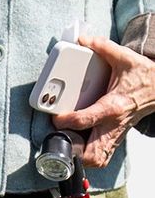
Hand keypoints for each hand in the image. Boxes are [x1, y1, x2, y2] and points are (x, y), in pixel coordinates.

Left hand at [50, 35, 154, 167]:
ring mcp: (115, 134)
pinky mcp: (116, 138)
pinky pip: (101, 156)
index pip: (86, 119)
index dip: (66, 121)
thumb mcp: (125, 58)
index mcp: (113, 106)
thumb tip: (83, 39)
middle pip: (92, 151)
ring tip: (66, 148)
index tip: (55, 117)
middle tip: (57, 141)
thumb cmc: (143, 76)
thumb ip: (103, 47)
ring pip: (97, 159)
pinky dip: (88, 157)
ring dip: (80, 158)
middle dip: (73, 151)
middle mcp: (113, 124)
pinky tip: (77, 150)